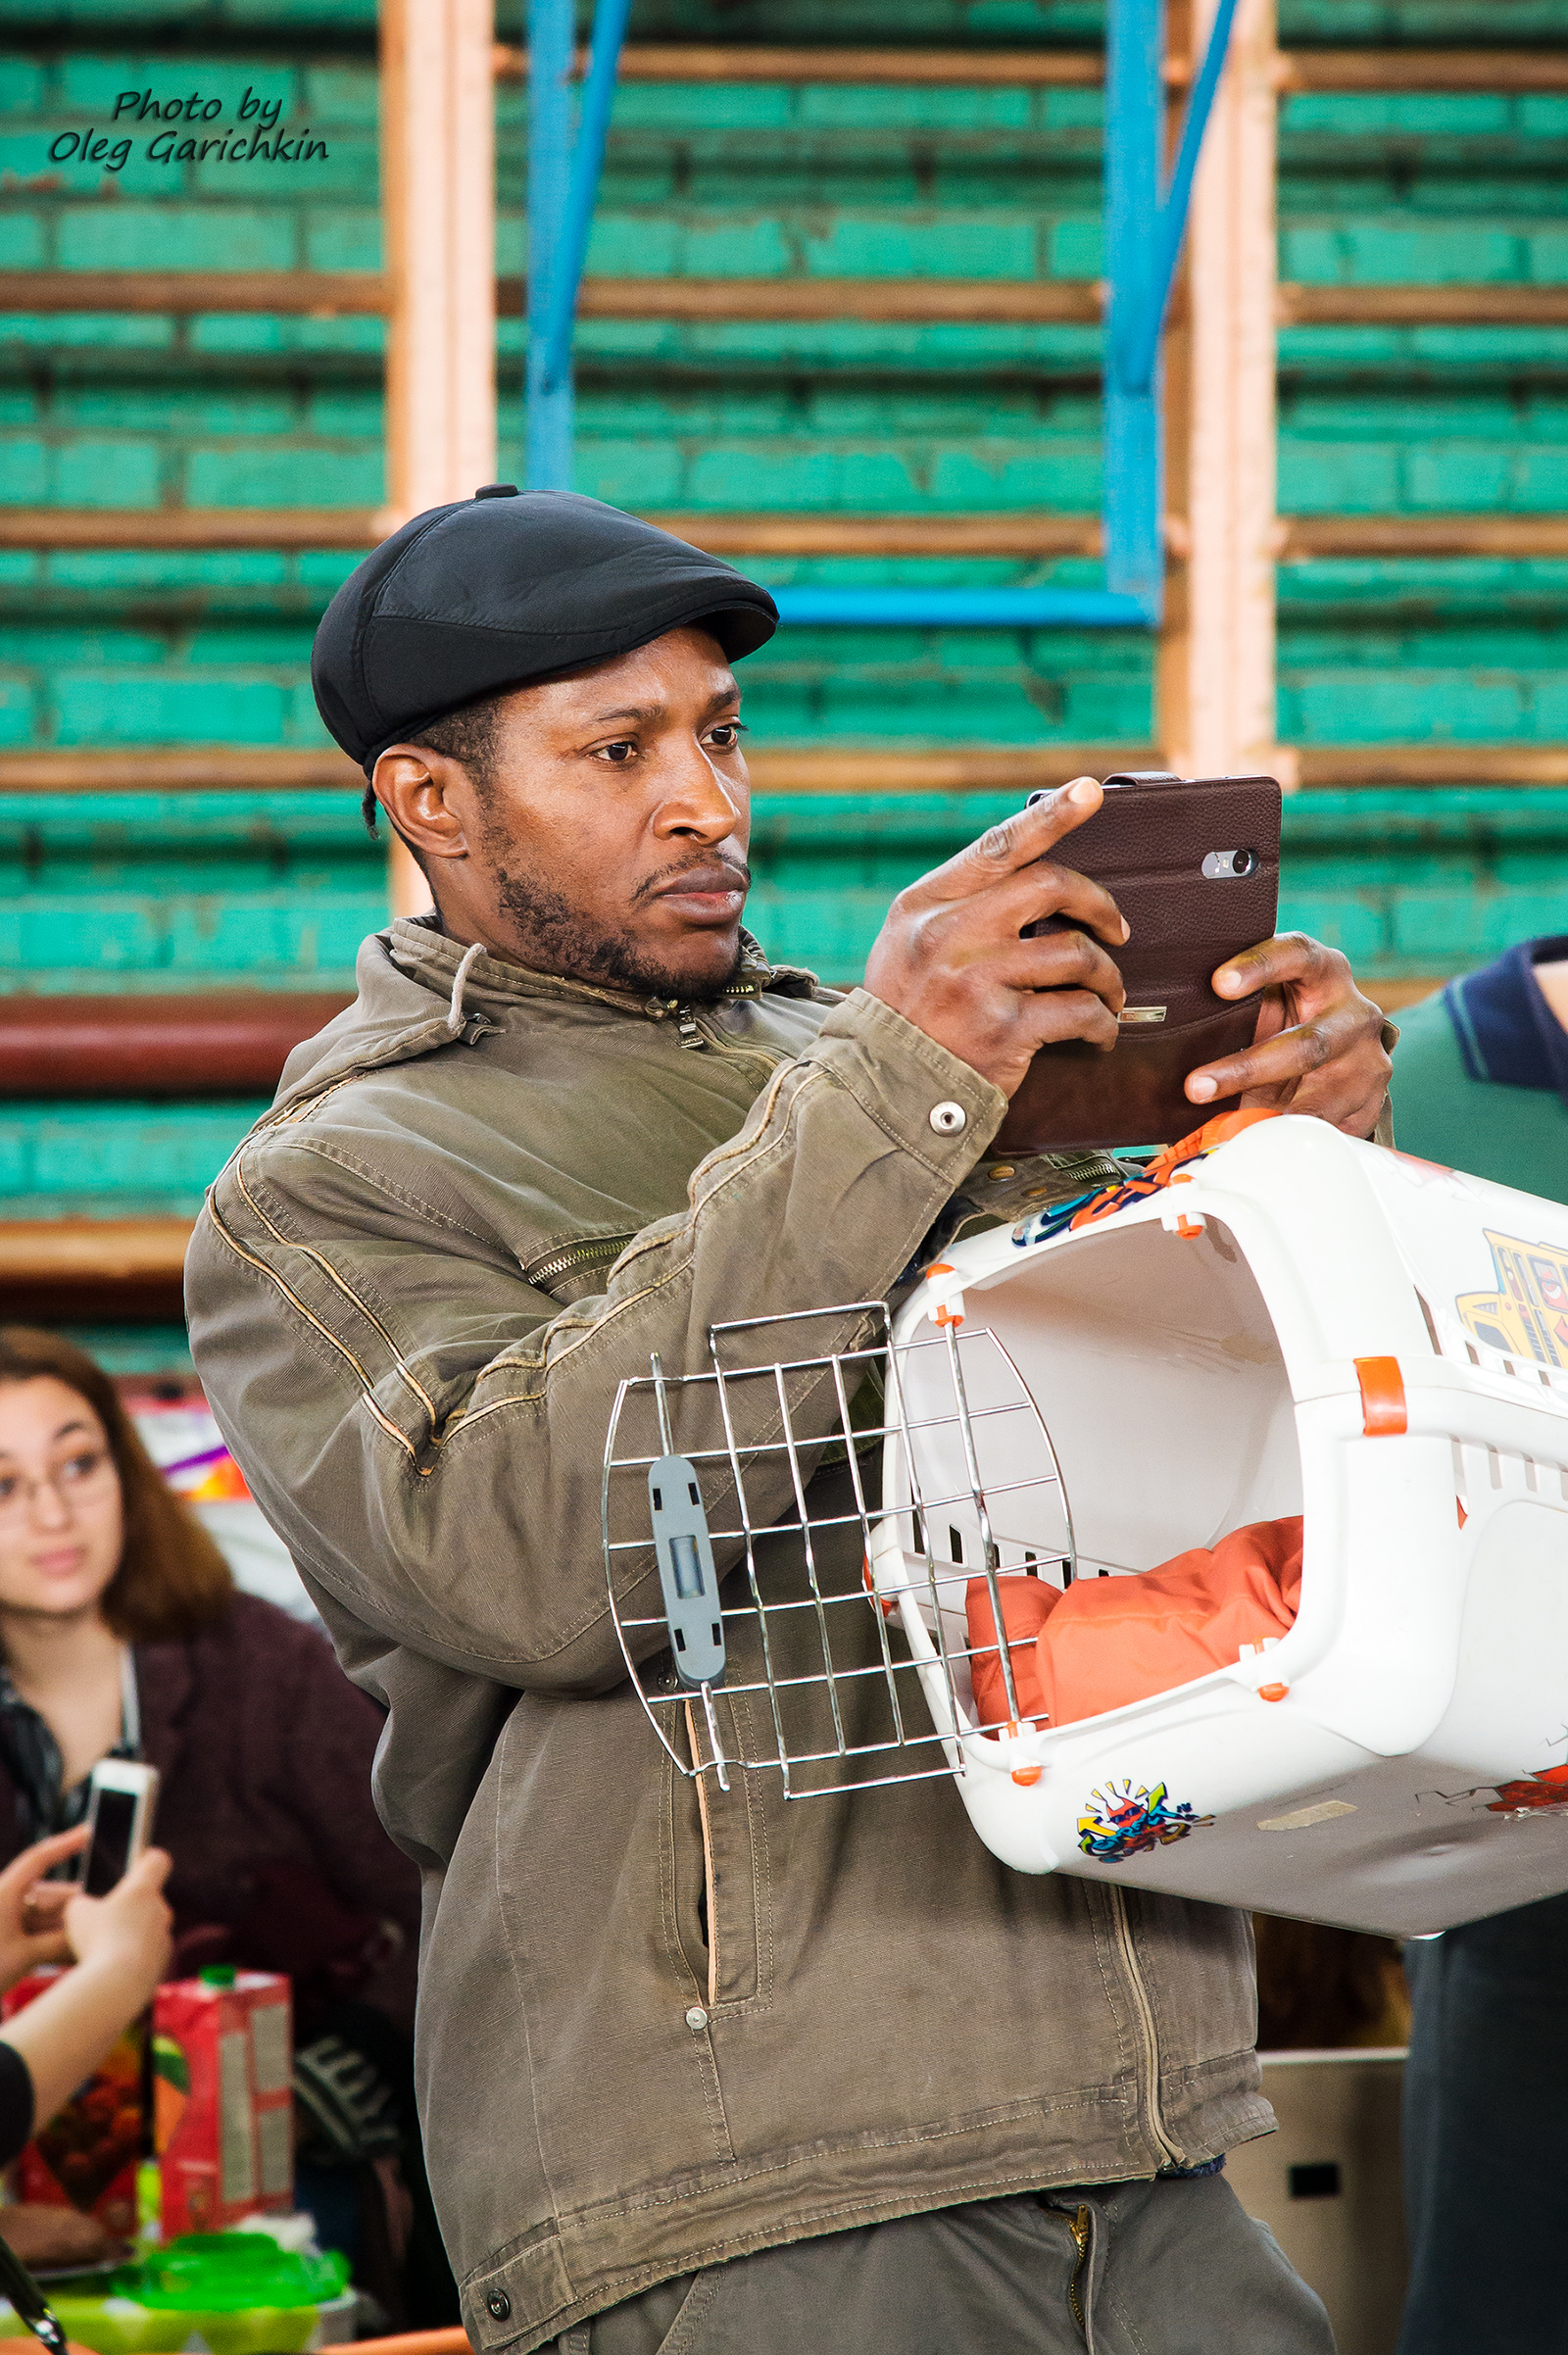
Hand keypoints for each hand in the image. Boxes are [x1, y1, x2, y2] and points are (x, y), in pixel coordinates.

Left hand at [0, 1828, 88, 1989]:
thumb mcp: (23, 1957)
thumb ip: (60, 1942)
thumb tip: (92, 1932)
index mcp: (3, 1892)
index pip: (38, 1858)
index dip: (65, 1844)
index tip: (89, 1832)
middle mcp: (2, 1900)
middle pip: (48, 1894)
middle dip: (74, 1907)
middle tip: (102, 1915)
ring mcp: (2, 1920)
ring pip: (42, 1917)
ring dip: (64, 1928)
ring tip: (89, 1940)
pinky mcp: (3, 1939)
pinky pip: (33, 1933)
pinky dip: (50, 1940)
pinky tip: (69, 1951)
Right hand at [64, 1848, 172, 2009]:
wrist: (117, 1985)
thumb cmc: (97, 1941)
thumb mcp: (76, 1913)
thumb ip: (82, 1903)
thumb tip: (84, 1906)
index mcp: (142, 1890)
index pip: (158, 1861)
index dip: (148, 1858)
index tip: (139, 1860)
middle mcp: (160, 1910)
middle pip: (149, 1899)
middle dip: (130, 1906)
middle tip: (106, 1918)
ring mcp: (164, 1937)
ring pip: (147, 1928)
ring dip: (130, 1933)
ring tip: (103, 1948)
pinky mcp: (162, 1962)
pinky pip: (146, 1952)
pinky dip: (132, 1956)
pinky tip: (112, 1967)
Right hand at [863, 779, 1129, 1095]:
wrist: (884, 1086)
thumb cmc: (906, 1009)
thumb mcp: (908, 940)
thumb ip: (959, 905)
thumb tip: (1031, 878)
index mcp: (928, 903)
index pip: (999, 846)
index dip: (1051, 814)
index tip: (1090, 790)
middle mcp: (950, 934)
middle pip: (1051, 886)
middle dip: (1099, 906)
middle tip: (1116, 930)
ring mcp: (978, 980)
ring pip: (1076, 953)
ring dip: (1107, 975)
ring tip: (1108, 993)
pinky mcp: (1004, 1028)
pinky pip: (1080, 1011)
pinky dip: (1102, 1022)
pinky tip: (1100, 1032)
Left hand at [1186, 934, 1389, 1136]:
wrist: (1343, 1055)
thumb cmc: (1288, 1021)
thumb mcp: (1267, 1006)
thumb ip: (1233, 1010)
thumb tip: (1158, 1035)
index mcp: (1323, 970)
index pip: (1295, 954)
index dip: (1259, 967)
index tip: (1218, 984)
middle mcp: (1353, 1011)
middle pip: (1307, 1044)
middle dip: (1247, 1069)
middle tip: (1196, 1087)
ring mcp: (1368, 1058)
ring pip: (1318, 1096)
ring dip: (1266, 1117)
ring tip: (1223, 1130)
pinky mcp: (1372, 1098)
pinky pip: (1329, 1127)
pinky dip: (1290, 1139)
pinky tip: (1261, 1143)